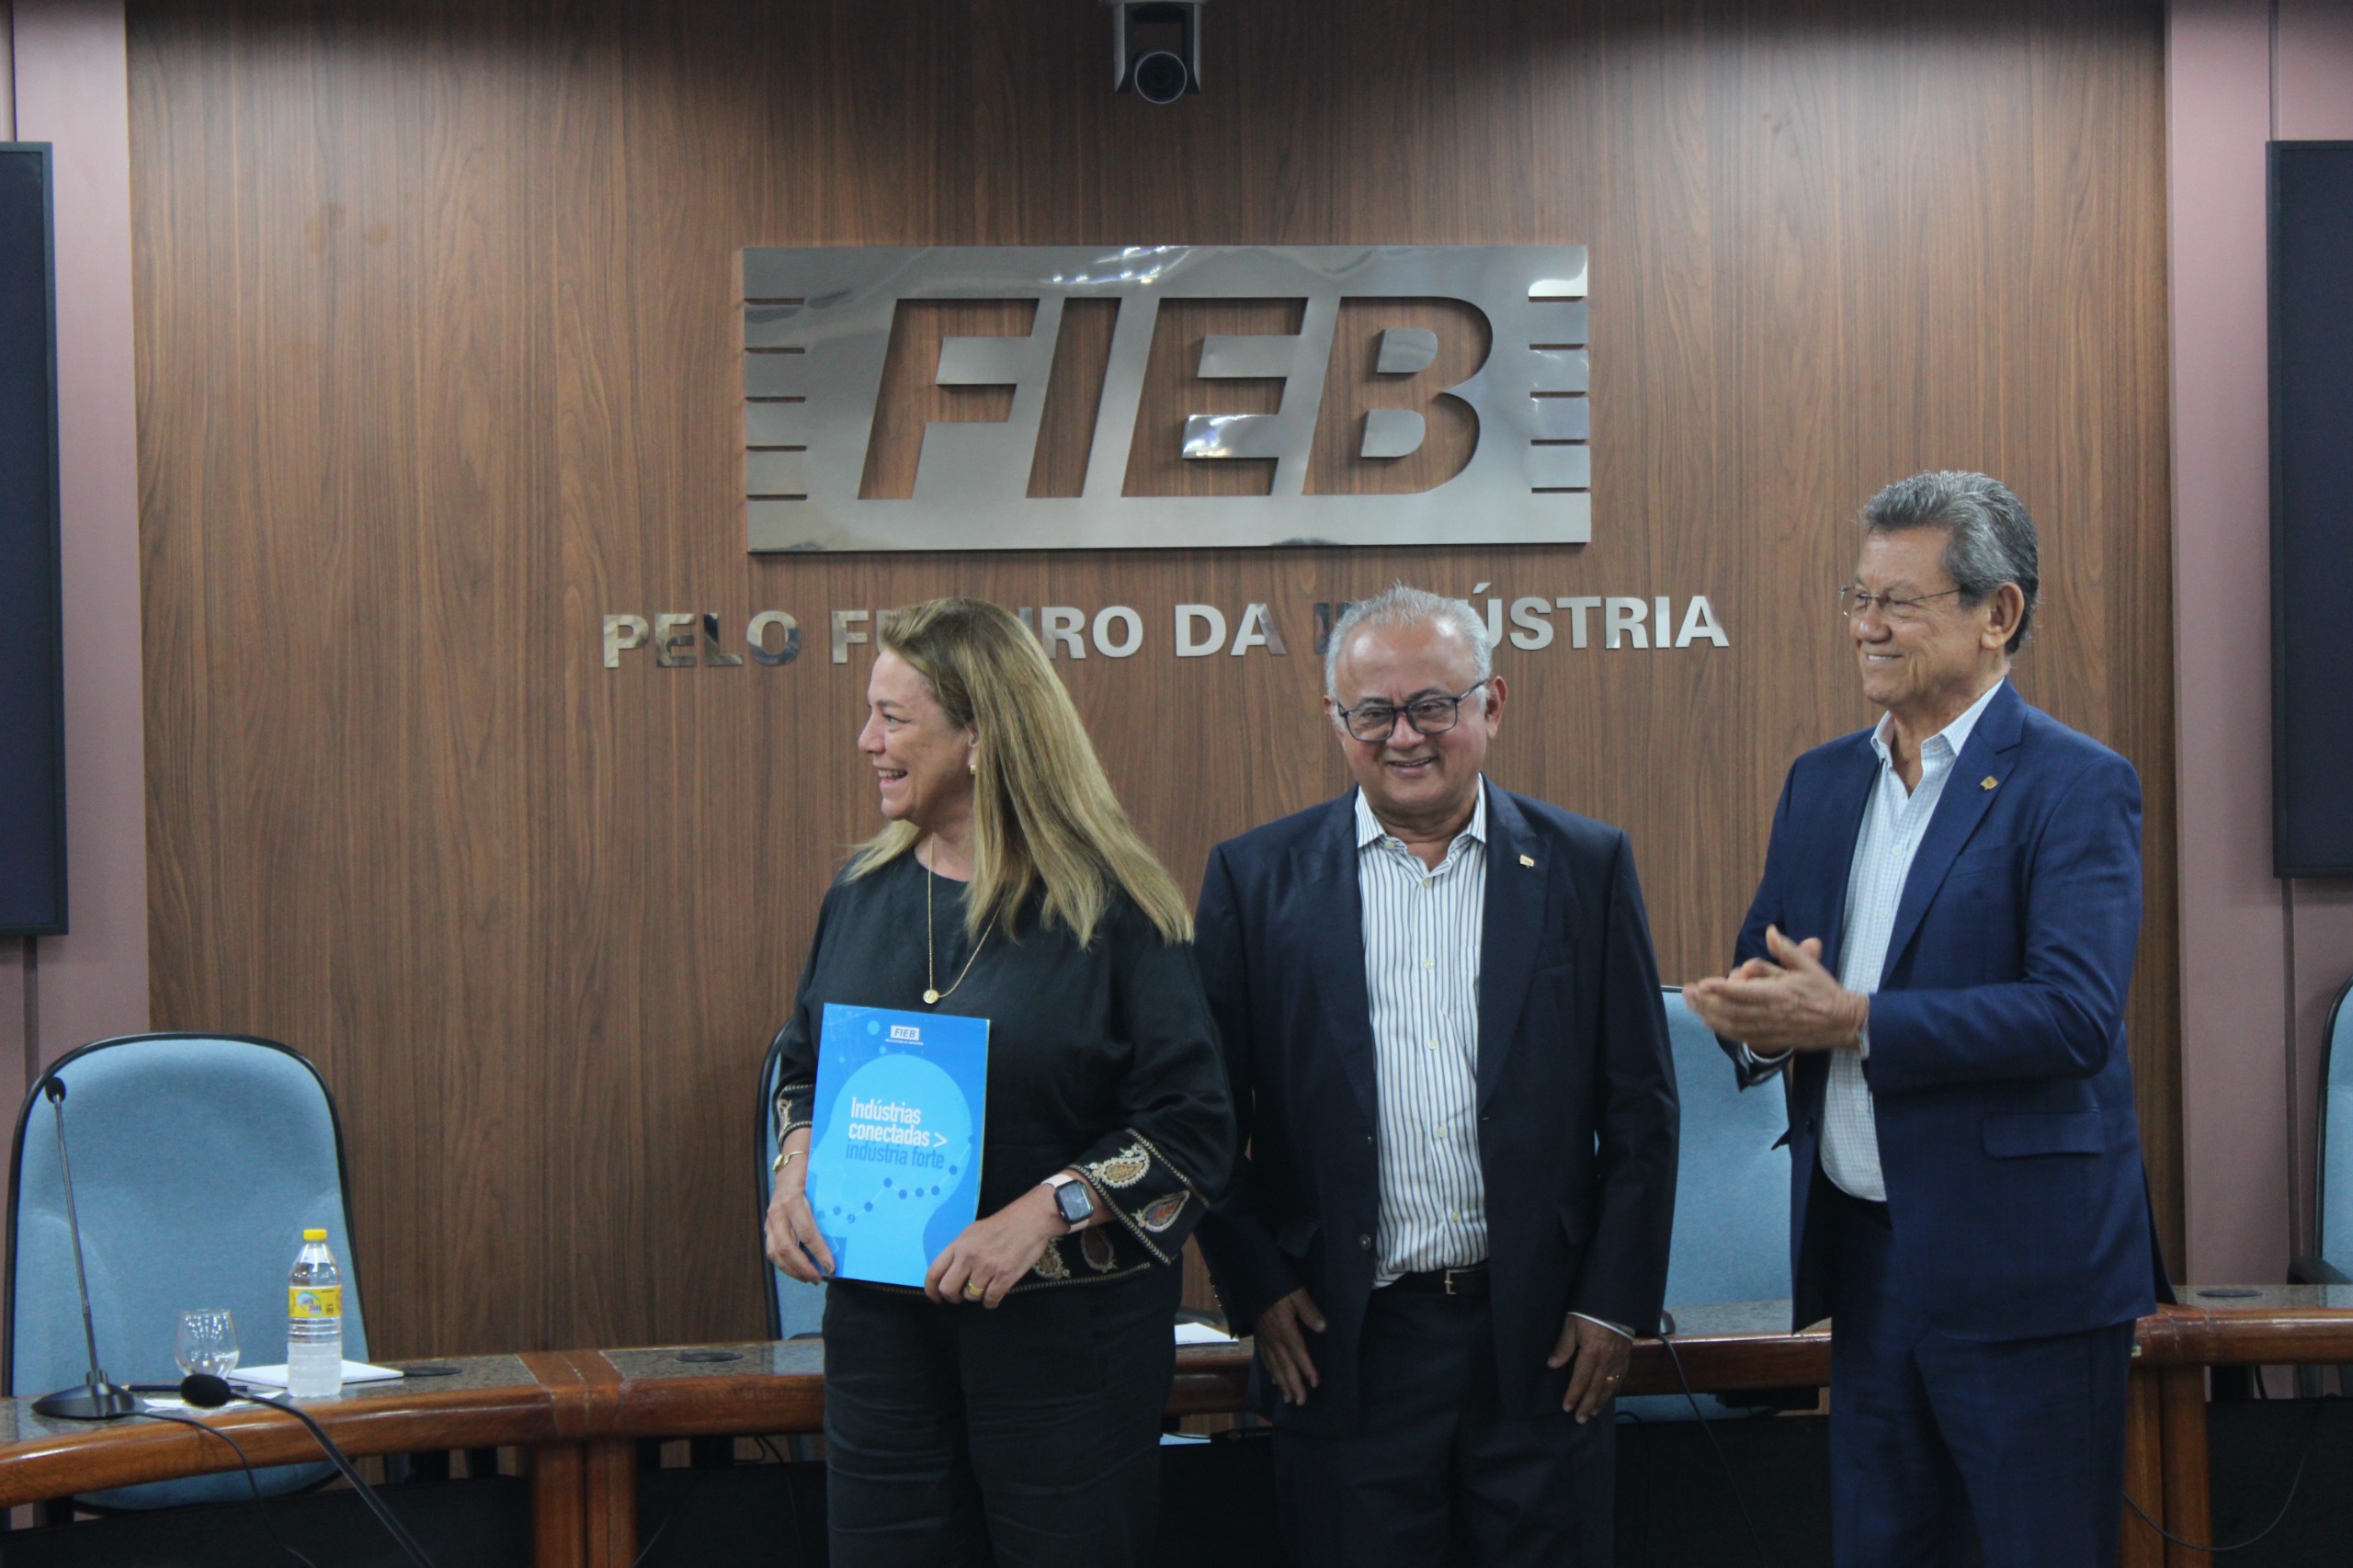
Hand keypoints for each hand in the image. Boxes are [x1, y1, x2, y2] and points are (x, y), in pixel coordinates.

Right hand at [763, 1130, 835, 1282]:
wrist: (791, 1162)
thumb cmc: (812, 1171)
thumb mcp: (822, 1182)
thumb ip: (832, 1202)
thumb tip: (853, 1226)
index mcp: (793, 1200)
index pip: (807, 1233)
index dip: (819, 1252)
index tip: (832, 1267)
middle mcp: (777, 1212)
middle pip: (787, 1248)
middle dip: (804, 1268)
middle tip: (820, 1279)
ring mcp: (769, 1219)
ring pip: (775, 1253)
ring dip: (792, 1270)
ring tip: (810, 1278)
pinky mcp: (767, 1225)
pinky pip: (772, 1250)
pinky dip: (784, 1264)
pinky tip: (799, 1270)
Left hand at [925, 1185, 1065, 1307]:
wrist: (1030, 1219)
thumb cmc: (1002, 1225)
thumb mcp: (973, 1232)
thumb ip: (959, 1251)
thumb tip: (950, 1271)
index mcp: (959, 1244)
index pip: (934, 1272)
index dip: (931, 1289)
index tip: (936, 1297)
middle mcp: (969, 1256)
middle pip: (948, 1289)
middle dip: (953, 1297)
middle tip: (960, 1295)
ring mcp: (987, 1267)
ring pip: (970, 1296)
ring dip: (976, 1296)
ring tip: (985, 1287)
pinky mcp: (1004, 1276)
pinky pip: (990, 1300)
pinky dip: (991, 1301)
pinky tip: (995, 1294)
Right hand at [1253, 1288, 1326, 1405]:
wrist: (1251, 1283)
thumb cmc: (1276, 1287)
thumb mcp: (1296, 1294)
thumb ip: (1309, 1311)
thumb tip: (1323, 1327)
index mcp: (1285, 1330)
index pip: (1298, 1354)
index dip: (1308, 1369)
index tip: (1315, 1384)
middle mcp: (1274, 1339)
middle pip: (1285, 1366)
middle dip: (1293, 1385)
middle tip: (1301, 1402)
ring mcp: (1265, 1340)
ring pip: (1274, 1366)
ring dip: (1282, 1383)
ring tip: (1289, 1399)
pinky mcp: (1260, 1338)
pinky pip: (1265, 1359)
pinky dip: (1270, 1372)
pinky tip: (1274, 1381)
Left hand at [1547, 1315, 1629, 1421]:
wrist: (1617, 1299)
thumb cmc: (1590, 1309)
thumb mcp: (1572, 1323)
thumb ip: (1564, 1345)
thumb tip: (1553, 1365)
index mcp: (1592, 1352)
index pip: (1581, 1379)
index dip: (1574, 1394)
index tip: (1567, 1407)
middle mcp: (1607, 1359)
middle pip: (1596, 1387)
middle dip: (1587, 1404)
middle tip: (1580, 1419)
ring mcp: (1619, 1357)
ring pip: (1609, 1384)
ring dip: (1601, 1400)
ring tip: (1592, 1412)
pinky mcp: (1626, 1353)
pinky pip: (1621, 1375)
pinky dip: (1614, 1387)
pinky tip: (1610, 1393)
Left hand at [1683, 926, 1868, 1053]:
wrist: (1842, 1023)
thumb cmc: (1824, 991)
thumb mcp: (1808, 965)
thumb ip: (1786, 950)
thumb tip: (1771, 931)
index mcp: (1779, 994)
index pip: (1742, 992)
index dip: (1720, 988)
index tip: (1703, 983)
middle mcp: (1771, 1014)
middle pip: (1730, 1011)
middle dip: (1706, 1002)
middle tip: (1687, 993)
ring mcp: (1770, 1030)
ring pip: (1732, 1026)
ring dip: (1709, 1016)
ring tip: (1693, 1006)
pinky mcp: (1771, 1041)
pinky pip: (1741, 1038)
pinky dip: (1723, 1031)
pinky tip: (1711, 1023)